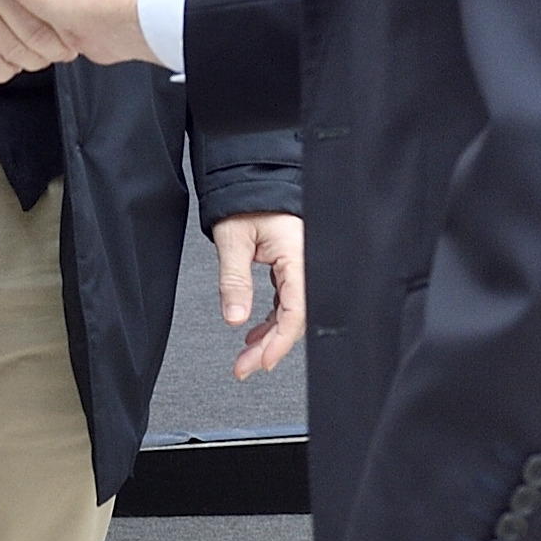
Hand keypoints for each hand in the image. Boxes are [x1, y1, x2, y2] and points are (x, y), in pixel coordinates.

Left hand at [212, 211, 305, 377]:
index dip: (278, 344)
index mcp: (299, 257)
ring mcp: (301, 264)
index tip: (261, 363)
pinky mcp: (293, 263)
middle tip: (245, 366)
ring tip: (246, 352)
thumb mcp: (233, 239)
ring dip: (270, 335)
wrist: (255, 174)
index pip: (295, 313)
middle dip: (270, 347)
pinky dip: (271, 317)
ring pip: (291, 311)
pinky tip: (255, 330)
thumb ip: (234, 281)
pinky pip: (287, 298)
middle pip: (294, 318)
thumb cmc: (250, 198)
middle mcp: (306, 263)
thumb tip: (234, 317)